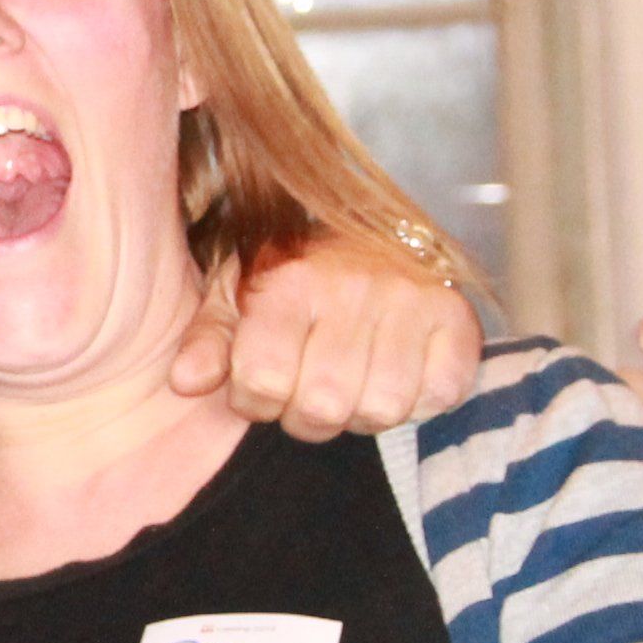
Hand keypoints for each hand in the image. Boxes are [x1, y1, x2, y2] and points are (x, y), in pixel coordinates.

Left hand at [176, 236, 482, 439]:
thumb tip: (186, 382)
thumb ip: (209, 339)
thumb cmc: (293, 271)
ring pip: (383, 408)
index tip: (262, 387)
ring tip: (353, 382)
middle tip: (310, 390)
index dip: (255, 402)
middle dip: (308, 416)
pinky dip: (422, 399)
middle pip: (324, 405)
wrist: (369, 227)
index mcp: (289, 281)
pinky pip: (442, 393)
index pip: (262, 380)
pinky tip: (400, 374)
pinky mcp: (456, 316)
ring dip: (364, 412)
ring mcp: (410, 299)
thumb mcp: (235, 294)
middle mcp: (352, 286)